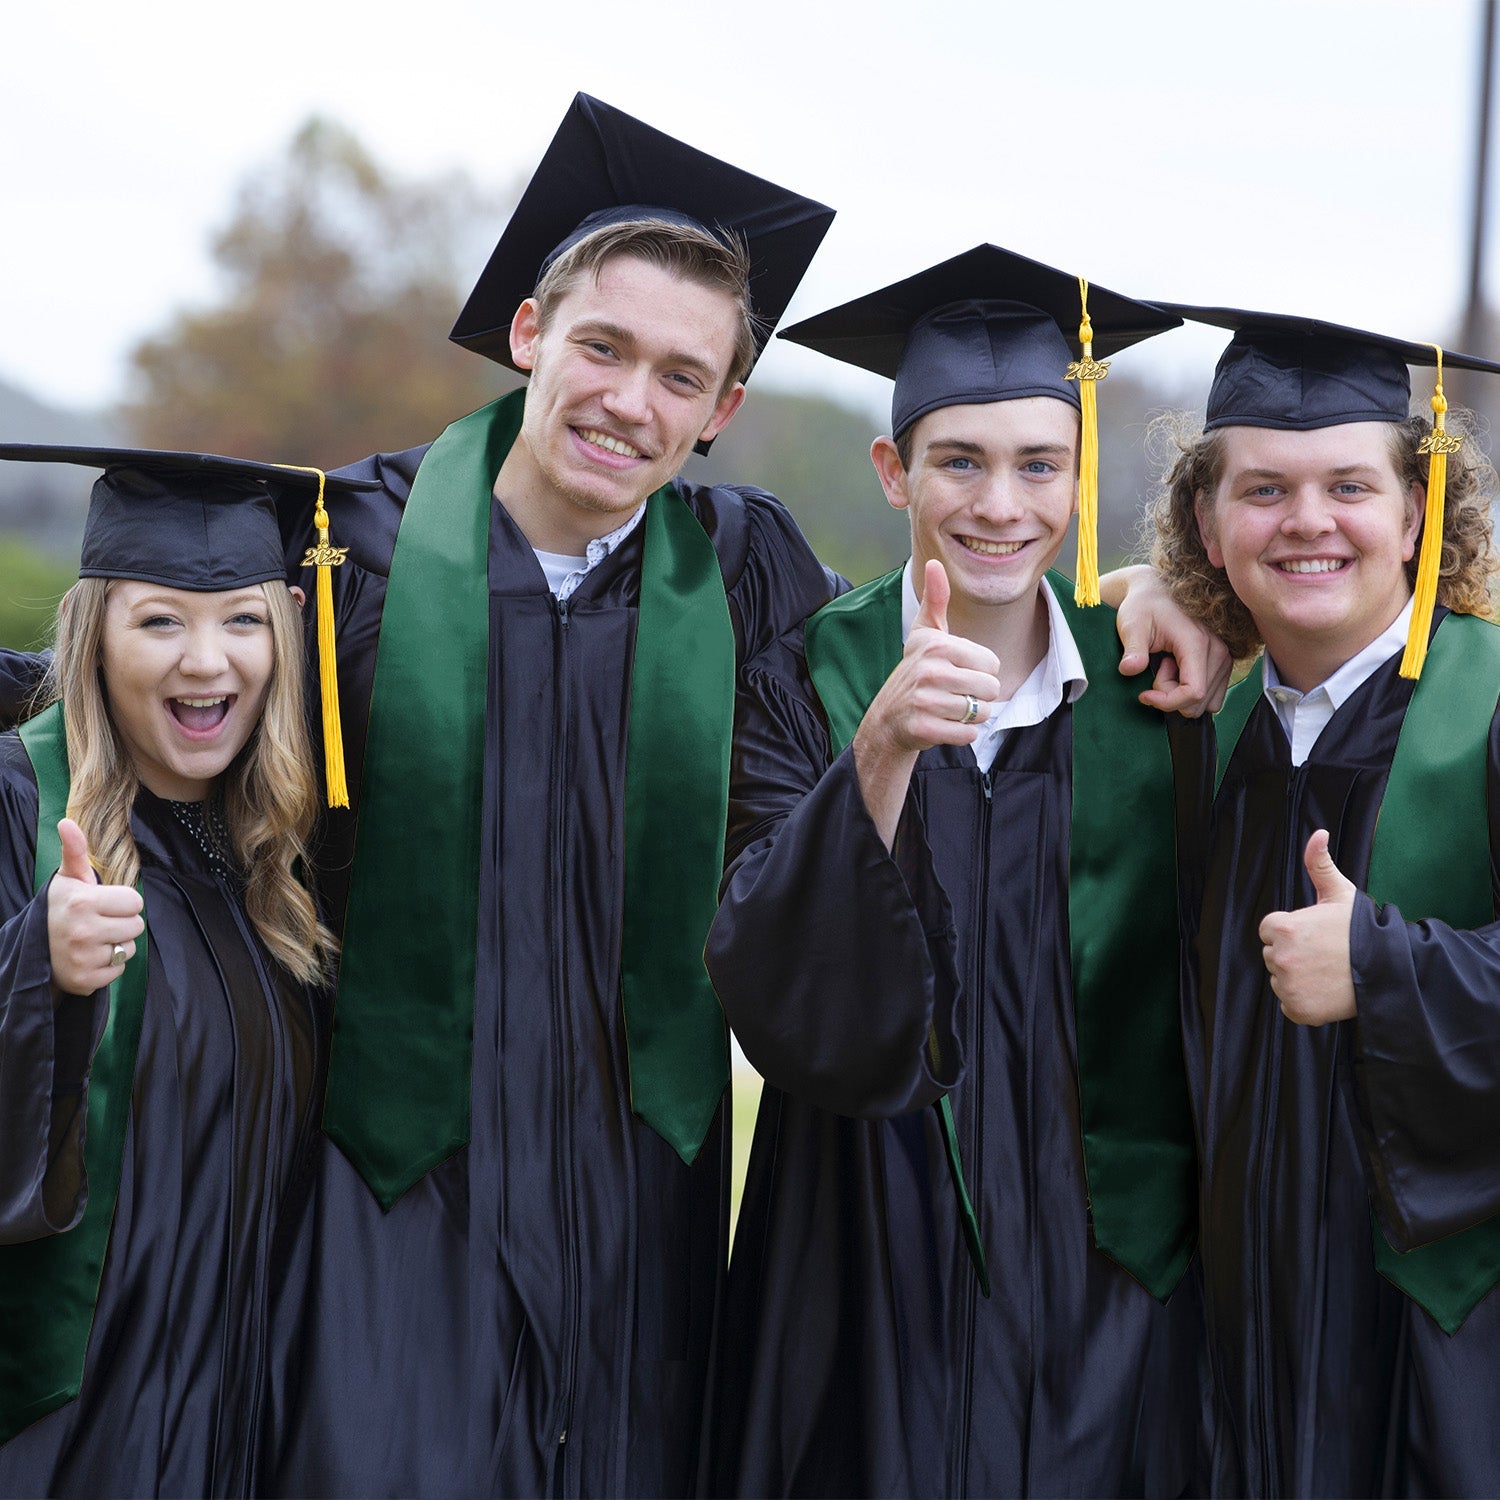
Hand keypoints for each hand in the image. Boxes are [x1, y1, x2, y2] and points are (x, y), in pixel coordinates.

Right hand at [47, 818, 144, 995]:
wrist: (33, 949)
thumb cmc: (60, 908)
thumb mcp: (68, 879)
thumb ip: (76, 851)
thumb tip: (67, 822)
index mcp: (83, 902)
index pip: (136, 902)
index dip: (122, 902)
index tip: (103, 904)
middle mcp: (83, 930)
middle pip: (137, 926)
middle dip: (122, 923)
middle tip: (98, 923)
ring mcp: (83, 958)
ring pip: (129, 949)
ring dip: (116, 945)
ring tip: (92, 940)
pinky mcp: (86, 980)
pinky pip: (119, 971)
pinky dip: (108, 967)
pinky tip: (89, 958)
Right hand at [851, 560, 1001, 849]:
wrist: (888, 718)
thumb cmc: (915, 672)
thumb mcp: (924, 635)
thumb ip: (936, 600)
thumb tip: (934, 562)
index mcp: (937, 646)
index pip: (992, 664)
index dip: (980, 672)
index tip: (957, 674)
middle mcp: (929, 671)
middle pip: (991, 689)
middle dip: (979, 698)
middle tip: (954, 696)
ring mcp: (925, 701)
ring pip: (982, 713)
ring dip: (972, 717)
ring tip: (949, 710)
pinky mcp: (923, 728)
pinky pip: (968, 735)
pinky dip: (962, 735)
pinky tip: (944, 726)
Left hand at [1105, 564, 1232, 716]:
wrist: (1156, 592)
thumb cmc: (1144, 606)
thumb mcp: (1132, 625)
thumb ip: (1132, 649)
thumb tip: (1129, 669)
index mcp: (1197, 642)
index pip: (1194, 692)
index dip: (1167, 702)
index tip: (1145, 694)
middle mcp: (1218, 650)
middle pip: (1198, 701)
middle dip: (1171, 695)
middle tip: (1158, 667)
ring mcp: (1224, 657)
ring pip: (1205, 702)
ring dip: (1180, 692)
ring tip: (1167, 665)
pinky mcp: (1223, 662)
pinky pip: (1211, 696)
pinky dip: (1191, 691)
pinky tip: (1178, 669)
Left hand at [1258, 830, 1357, 1025]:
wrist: (1389, 970)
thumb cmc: (1361, 930)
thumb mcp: (1340, 893)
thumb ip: (1319, 864)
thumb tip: (1318, 833)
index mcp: (1283, 928)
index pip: (1270, 930)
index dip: (1292, 931)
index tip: (1316, 934)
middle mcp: (1280, 957)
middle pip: (1273, 955)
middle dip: (1294, 953)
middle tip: (1324, 953)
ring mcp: (1288, 986)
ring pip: (1280, 979)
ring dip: (1297, 977)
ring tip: (1327, 971)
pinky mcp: (1298, 1009)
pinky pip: (1289, 1003)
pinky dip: (1304, 1000)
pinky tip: (1326, 990)